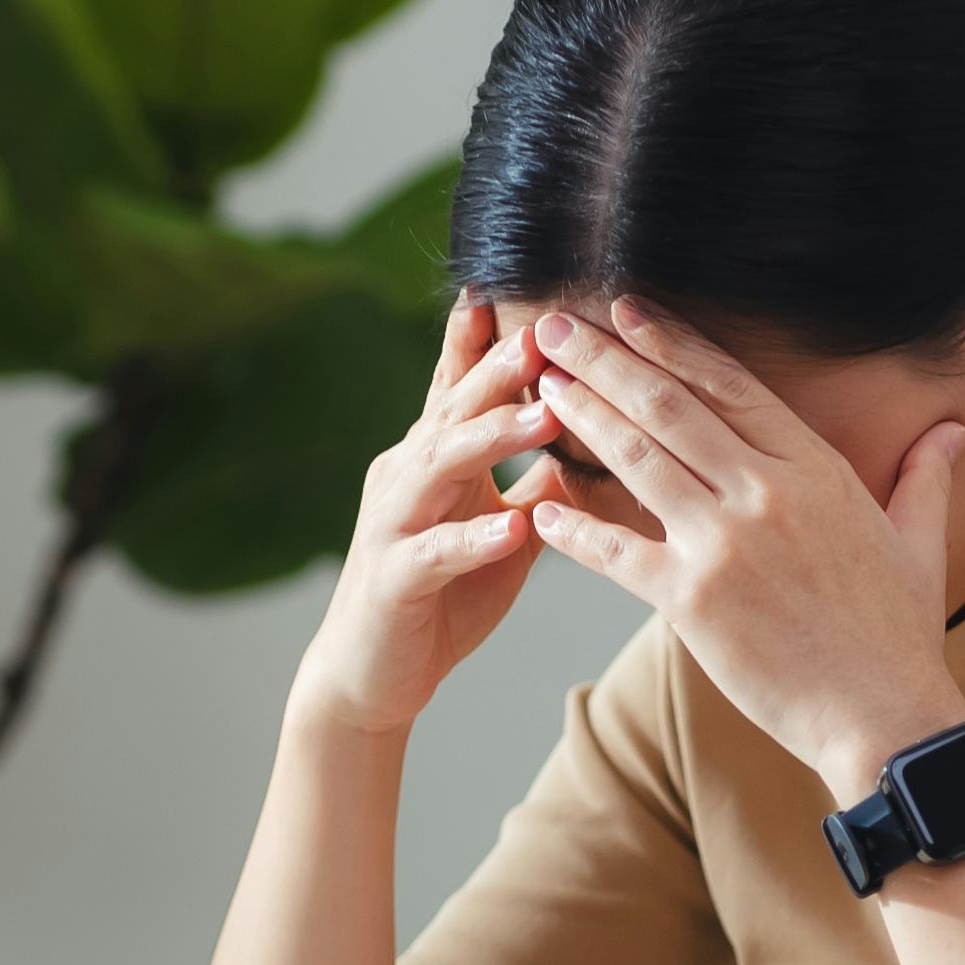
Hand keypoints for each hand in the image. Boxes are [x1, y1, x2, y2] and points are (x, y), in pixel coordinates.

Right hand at [286, 296, 560, 744]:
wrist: (369, 677)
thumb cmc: (440, 599)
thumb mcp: (497, 531)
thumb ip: (535, 487)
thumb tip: (594, 446)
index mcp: (432, 460)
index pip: (456, 388)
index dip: (478, 341)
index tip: (505, 288)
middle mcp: (406, 477)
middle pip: (452, 411)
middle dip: (497, 370)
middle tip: (543, 333)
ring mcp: (394, 526)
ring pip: (440, 467)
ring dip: (492, 438)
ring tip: (544, 415)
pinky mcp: (394, 581)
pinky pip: (436, 554)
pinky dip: (475, 540)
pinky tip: (514, 529)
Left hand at [522, 300, 964, 801]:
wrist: (885, 717)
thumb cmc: (900, 635)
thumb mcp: (921, 541)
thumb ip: (925, 475)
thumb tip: (953, 431)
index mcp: (816, 468)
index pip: (730, 385)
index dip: (672, 344)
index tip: (628, 313)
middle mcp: (766, 492)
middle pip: (670, 406)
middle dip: (606, 361)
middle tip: (556, 328)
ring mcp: (725, 543)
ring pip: (638, 460)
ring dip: (584, 417)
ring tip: (542, 386)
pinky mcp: (692, 602)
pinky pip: (617, 553)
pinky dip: (575, 528)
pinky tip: (540, 506)